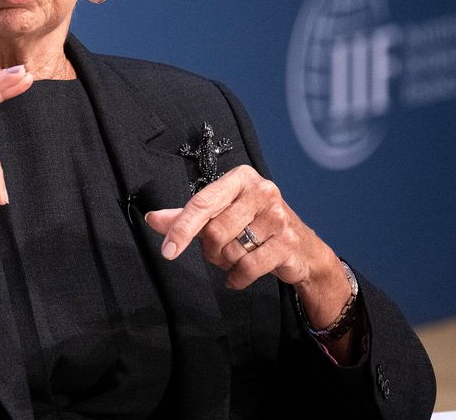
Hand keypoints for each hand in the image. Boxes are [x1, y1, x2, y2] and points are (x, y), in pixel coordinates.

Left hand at [144, 165, 348, 327]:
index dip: (181, 228)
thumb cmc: (255, 225)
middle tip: (220, 250)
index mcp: (241, 178)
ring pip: (231, 250)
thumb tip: (154, 219)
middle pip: (214, 231)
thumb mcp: (222, 214)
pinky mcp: (287, 241)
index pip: (202, 203)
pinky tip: (240, 274)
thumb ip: (187, 216)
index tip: (167, 251)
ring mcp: (278, 215)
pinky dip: (237, 277)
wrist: (302, 248)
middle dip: (210, 249)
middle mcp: (262, 190)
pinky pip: (247, 267)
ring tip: (237, 256)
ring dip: (225, 262)